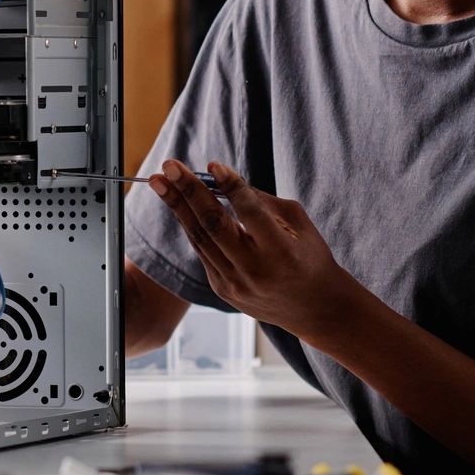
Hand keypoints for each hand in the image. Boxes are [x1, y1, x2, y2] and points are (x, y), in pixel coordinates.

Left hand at [147, 160, 359, 340]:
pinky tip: (178, 204)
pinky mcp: (223, 290)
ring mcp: (235, 284)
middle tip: (169, 165)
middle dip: (188, 191)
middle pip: (214, 224)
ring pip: (200, 238)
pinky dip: (191, 225)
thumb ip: (265, 203)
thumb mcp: (300, 225)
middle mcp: (255, 270)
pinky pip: (202, 252)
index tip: (212, 164)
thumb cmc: (311, 258)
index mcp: (281, 251)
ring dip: (177, 206)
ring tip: (159, 180)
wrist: (315, 309)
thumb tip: (226, 182)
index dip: (230, 186)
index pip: (250, 212)